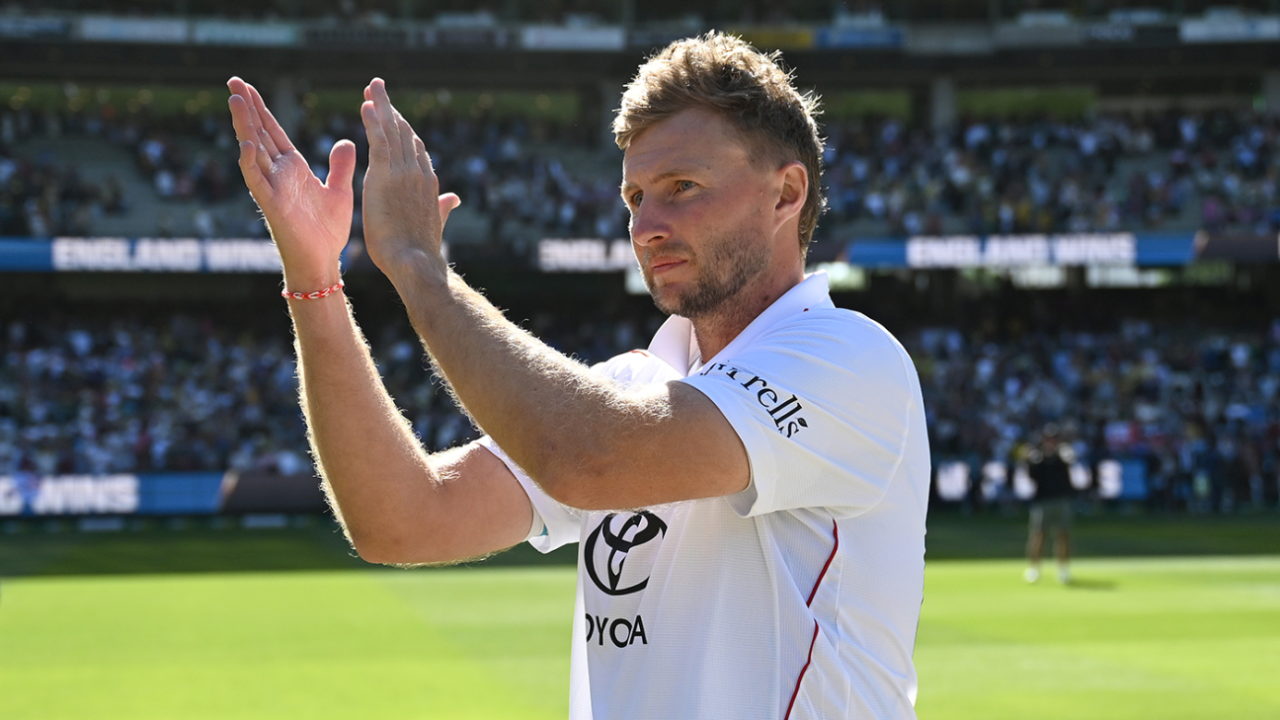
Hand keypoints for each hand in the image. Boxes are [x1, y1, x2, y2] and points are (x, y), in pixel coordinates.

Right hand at [227, 77, 355, 289]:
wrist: (322, 262)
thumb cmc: (326, 231)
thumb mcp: (339, 191)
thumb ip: (340, 166)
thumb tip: (346, 140)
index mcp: (292, 168)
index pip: (273, 131)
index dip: (261, 109)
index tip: (248, 86)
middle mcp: (278, 174)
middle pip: (259, 133)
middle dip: (246, 108)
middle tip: (232, 80)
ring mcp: (273, 188)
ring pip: (253, 151)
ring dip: (244, 127)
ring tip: (235, 100)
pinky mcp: (272, 205)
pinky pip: (257, 182)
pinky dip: (251, 163)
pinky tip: (247, 144)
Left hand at [359, 78, 459, 278]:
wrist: (415, 262)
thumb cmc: (421, 250)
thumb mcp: (434, 222)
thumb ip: (443, 207)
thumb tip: (455, 198)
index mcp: (427, 182)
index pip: (415, 148)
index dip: (403, 128)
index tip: (392, 113)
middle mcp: (417, 172)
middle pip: (404, 132)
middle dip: (390, 109)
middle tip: (378, 87)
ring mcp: (403, 172)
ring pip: (392, 131)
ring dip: (381, 106)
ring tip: (372, 86)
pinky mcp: (386, 176)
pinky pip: (379, 142)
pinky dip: (373, 122)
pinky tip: (366, 106)